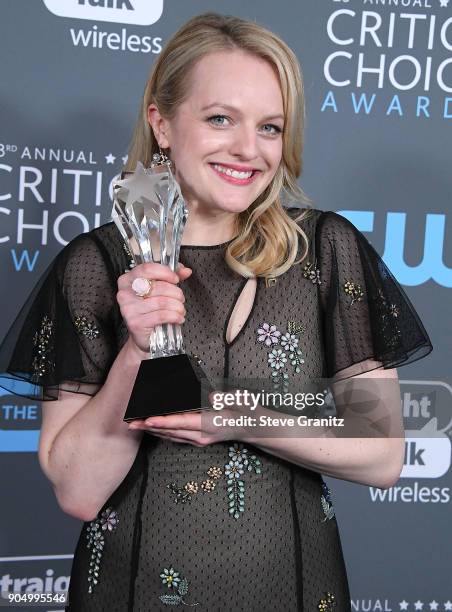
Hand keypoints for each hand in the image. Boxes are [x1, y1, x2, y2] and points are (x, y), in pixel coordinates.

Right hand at [116, 262, 191, 352]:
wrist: (145, 335)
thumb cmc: (151, 310)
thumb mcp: (161, 289)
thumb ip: (172, 277)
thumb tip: (186, 271)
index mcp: (128, 280)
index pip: (147, 269)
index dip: (165, 272)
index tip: (176, 279)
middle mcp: (124, 293)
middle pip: (157, 286)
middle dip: (175, 292)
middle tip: (180, 298)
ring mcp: (128, 308)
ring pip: (162, 302)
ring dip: (177, 306)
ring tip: (180, 309)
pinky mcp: (135, 323)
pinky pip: (161, 315)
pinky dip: (175, 316)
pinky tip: (178, 318)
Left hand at [127, 392, 243, 445]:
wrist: (255, 428)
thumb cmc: (247, 411)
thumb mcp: (238, 401)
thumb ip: (222, 398)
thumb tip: (208, 396)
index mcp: (210, 424)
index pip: (183, 422)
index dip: (164, 422)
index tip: (147, 420)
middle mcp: (202, 435)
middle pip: (171, 432)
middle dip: (150, 428)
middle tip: (130, 423)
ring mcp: (200, 440)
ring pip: (171, 436)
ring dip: (152, 431)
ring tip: (135, 426)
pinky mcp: (199, 440)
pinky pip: (176, 438)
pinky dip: (162, 433)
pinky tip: (152, 429)